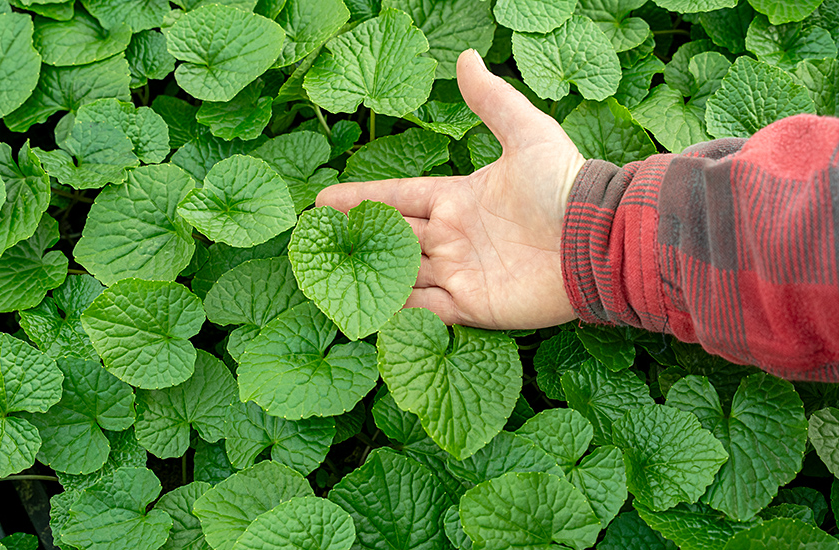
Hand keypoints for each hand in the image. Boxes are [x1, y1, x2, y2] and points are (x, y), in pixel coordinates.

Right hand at [316, 49, 586, 329]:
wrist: (595, 239)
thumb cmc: (563, 185)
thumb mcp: (526, 133)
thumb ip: (492, 101)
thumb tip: (465, 57)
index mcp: (459, 198)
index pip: (400, 197)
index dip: (363, 198)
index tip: (325, 201)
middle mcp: (454, 236)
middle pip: (395, 237)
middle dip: (359, 239)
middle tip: (318, 242)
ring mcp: (462, 273)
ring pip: (404, 275)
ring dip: (373, 276)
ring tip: (330, 280)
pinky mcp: (474, 306)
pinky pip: (427, 311)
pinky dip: (400, 312)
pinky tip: (368, 310)